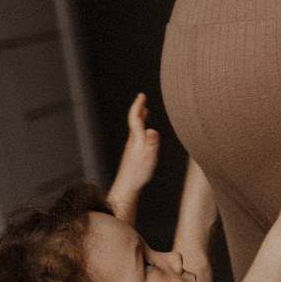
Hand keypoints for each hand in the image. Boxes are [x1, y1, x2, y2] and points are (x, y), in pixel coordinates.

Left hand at [108, 93, 159, 215]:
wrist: (127, 186)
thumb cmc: (138, 173)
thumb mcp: (148, 158)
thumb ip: (151, 144)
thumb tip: (153, 130)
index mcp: (136, 139)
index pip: (135, 118)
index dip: (138, 106)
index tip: (142, 95)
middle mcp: (133, 141)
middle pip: (134, 121)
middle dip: (139, 108)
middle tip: (142, 98)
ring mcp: (133, 147)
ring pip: (136, 128)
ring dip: (141, 118)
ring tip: (146, 111)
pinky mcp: (134, 153)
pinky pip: (138, 136)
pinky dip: (142, 129)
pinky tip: (146, 134)